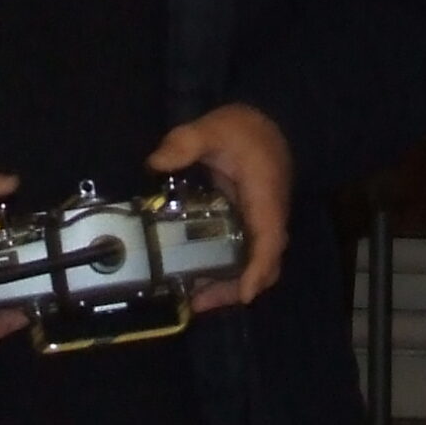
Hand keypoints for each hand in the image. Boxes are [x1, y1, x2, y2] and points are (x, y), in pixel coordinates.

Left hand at [148, 104, 291, 313]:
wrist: (270, 121)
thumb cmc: (245, 129)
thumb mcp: (213, 128)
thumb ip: (185, 142)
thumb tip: (155, 163)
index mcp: (266, 199)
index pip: (269, 241)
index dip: (258, 270)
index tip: (245, 294)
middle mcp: (269, 219)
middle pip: (264, 266)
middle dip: (234, 290)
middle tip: (197, 303)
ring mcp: (261, 224)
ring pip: (254, 266)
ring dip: (227, 286)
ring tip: (192, 300)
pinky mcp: (250, 225)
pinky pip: (244, 256)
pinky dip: (225, 272)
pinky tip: (196, 277)